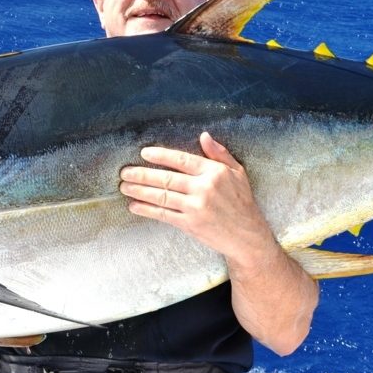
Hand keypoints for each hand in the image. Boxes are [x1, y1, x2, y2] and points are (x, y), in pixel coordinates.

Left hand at [119, 132, 274, 265]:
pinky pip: (163, 215)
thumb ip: (219, 153)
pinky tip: (134, 206)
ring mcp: (196, 208)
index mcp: (214, 172)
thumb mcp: (237, 172)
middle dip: (141, 175)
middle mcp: (204, 188)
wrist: (247, 236)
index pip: (181, 160)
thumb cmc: (242, 202)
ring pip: (161, 196)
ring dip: (139, 191)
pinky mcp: (190, 224)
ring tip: (124, 187)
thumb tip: (204, 136)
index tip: (144, 153)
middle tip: (125, 172)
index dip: (161, 156)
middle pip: (166, 178)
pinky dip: (147, 210)